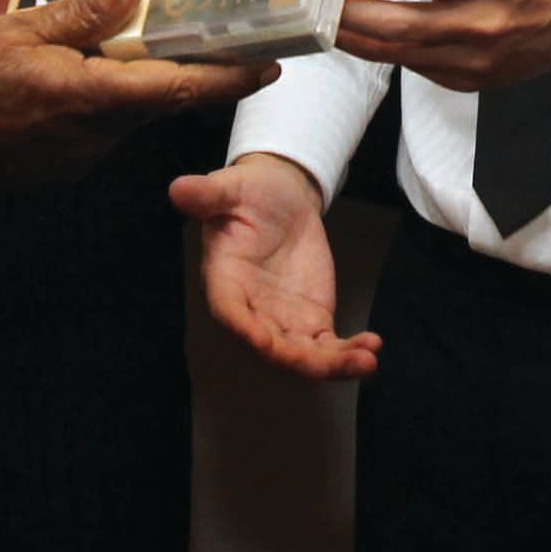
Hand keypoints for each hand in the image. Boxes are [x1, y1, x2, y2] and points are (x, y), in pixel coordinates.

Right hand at [0, 0, 272, 190]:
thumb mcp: (18, 29)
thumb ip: (85, 10)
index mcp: (90, 97)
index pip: (180, 88)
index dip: (231, 77)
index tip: (271, 63)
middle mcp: (93, 136)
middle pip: (158, 99)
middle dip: (183, 69)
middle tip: (207, 31)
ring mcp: (76, 157)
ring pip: (127, 114)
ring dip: (134, 82)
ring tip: (129, 40)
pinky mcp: (57, 167)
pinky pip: (97, 130)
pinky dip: (102, 101)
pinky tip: (80, 74)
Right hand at [170, 152, 378, 380]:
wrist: (280, 199)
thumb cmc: (248, 194)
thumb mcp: (229, 187)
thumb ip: (207, 194)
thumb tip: (178, 189)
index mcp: (224, 282)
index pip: (231, 314)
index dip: (246, 330)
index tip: (266, 341)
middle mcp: (251, 312)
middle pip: (272, 348)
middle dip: (301, 360)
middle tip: (333, 362)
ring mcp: (283, 321)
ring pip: (304, 355)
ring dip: (333, 364)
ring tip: (366, 358)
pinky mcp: (311, 320)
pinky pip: (328, 346)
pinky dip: (348, 352)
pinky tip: (372, 347)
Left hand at [332, 0, 550, 92]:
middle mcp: (480, 23)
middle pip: (399, 24)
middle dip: (348, 12)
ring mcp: (475, 58)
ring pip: (400, 54)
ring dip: (356, 37)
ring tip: (319, 18)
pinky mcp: (471, 80)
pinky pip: (416, 69)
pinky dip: (386, 52)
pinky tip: (360, 34)